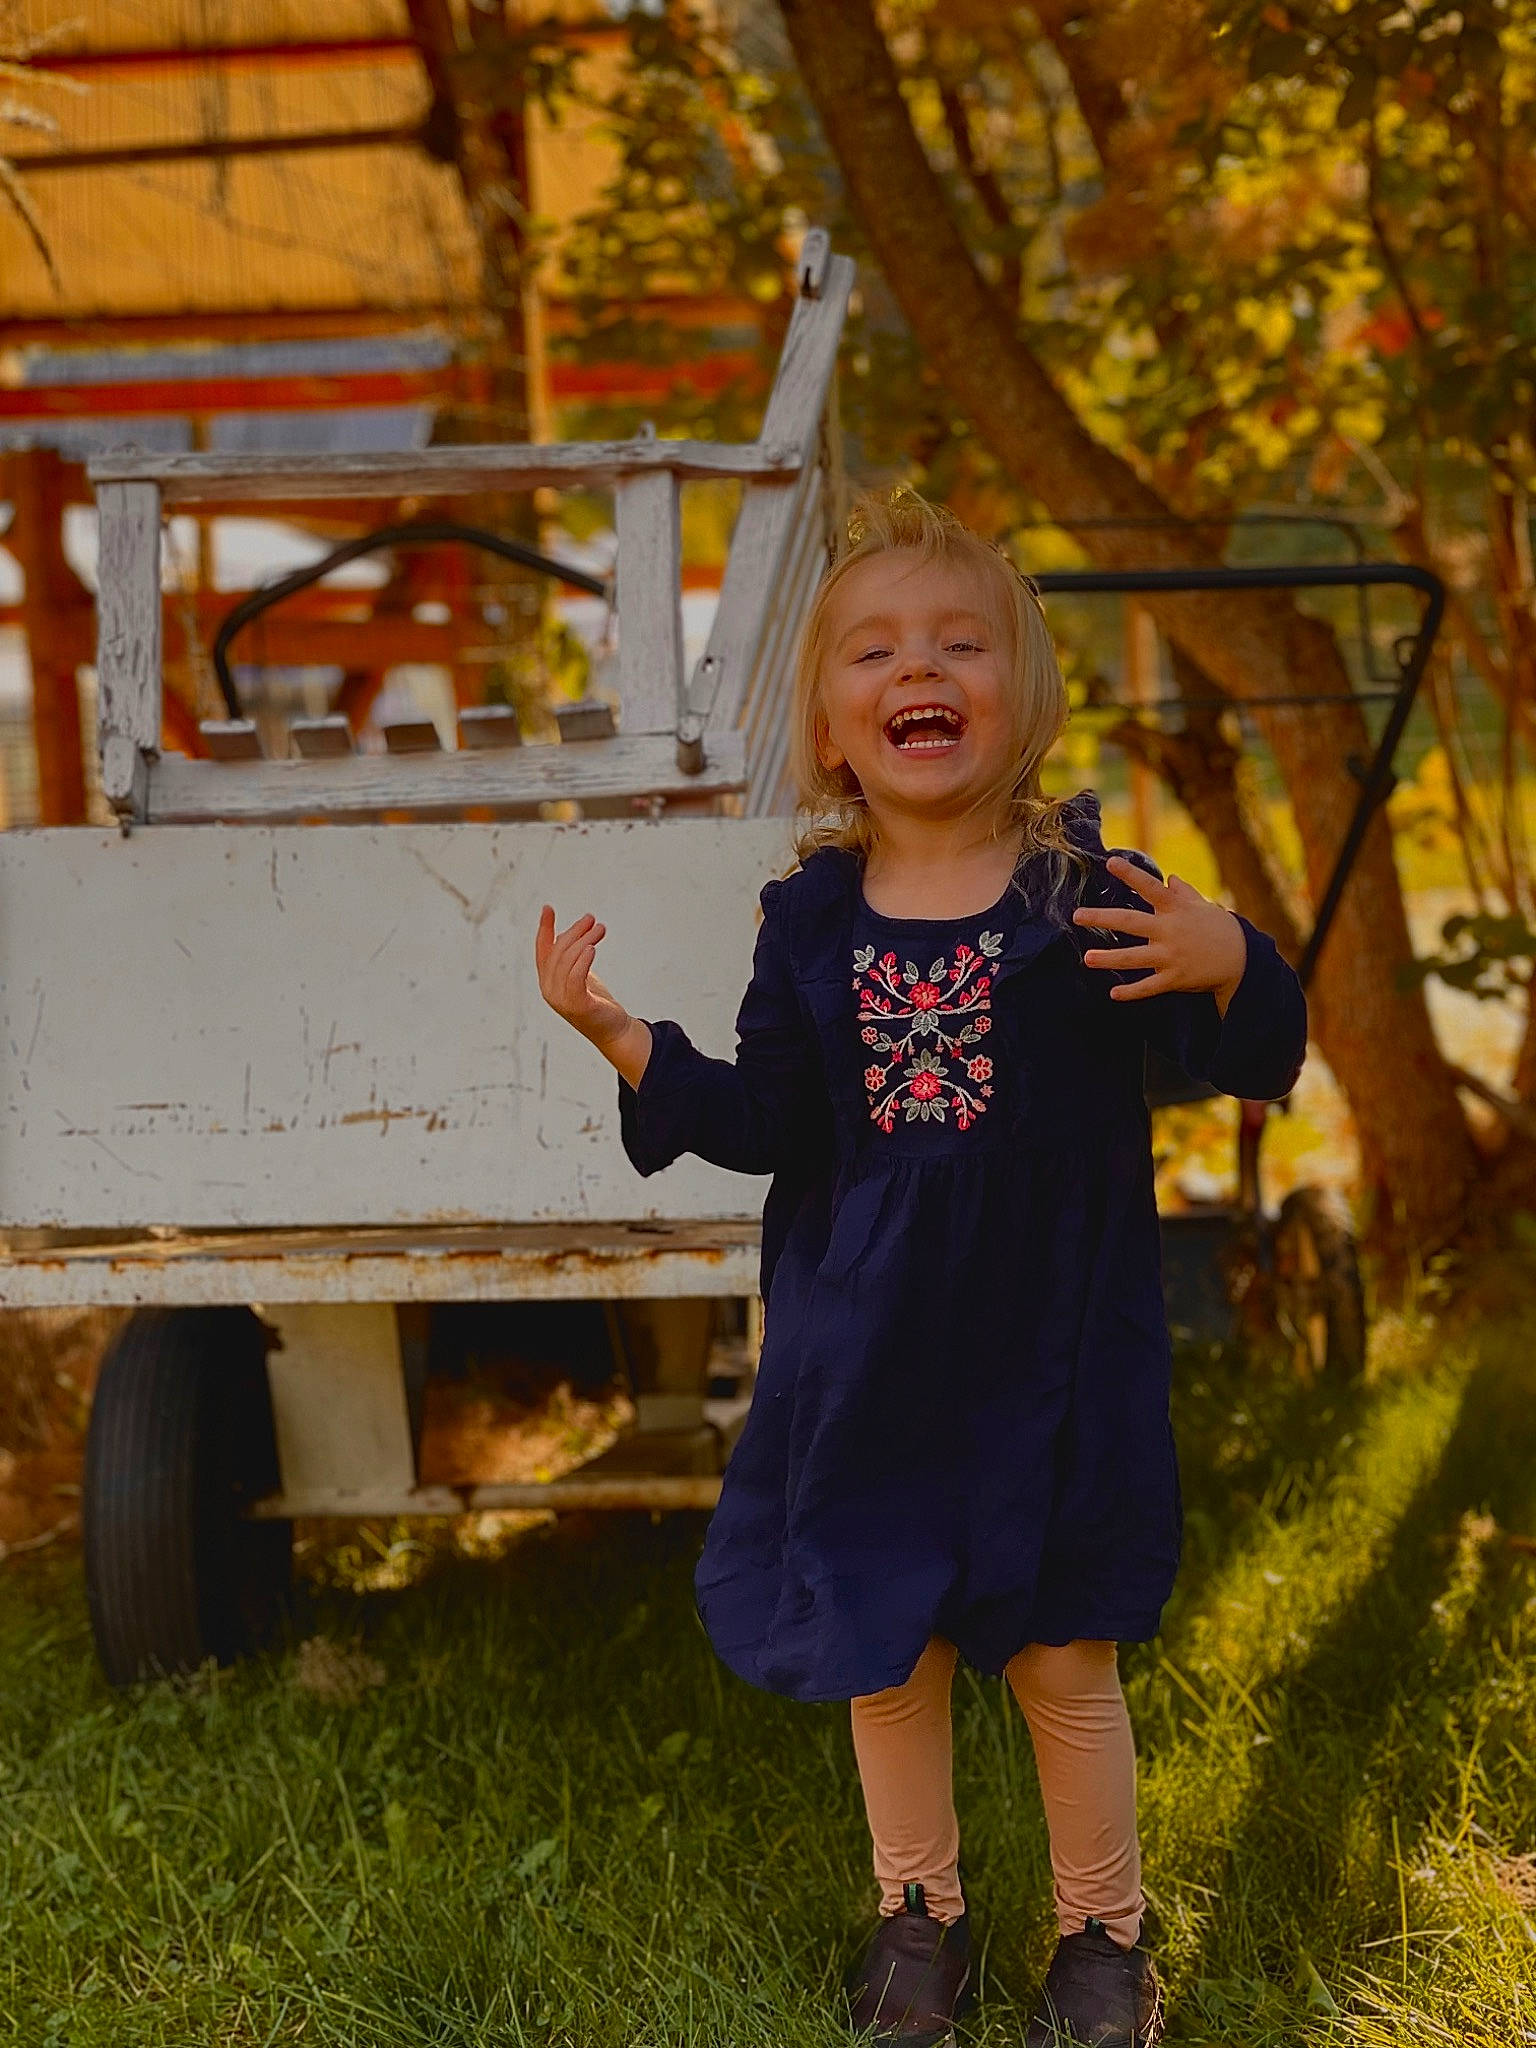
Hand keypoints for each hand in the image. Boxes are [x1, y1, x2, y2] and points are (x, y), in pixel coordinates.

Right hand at [535, 906, 652, 1084]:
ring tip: (600, 929)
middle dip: (575, 932)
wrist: (614, 1031)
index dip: (544, 929)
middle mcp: (549, 990)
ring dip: (584, 940)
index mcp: (548, 981)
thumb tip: (578, 936)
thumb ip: (574, 960)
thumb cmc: (598, 1003)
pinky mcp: (577, 1005)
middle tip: (592, 919)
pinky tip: (592, 948)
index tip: (548, 908)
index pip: (542, 950)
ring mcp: (561, 999)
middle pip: (558, 952)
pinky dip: (583, 960)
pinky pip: (575, 977)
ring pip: (568, 961)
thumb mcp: (582, 976)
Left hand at [1073, 857, 1246, 1012]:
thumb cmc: (1219, 928)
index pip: (1149, 887)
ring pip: (1134, 958)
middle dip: (1102, 918)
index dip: (1130, 874)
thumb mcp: (1203, 906)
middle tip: (1077, 916)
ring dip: (1110, 958)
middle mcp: (1170, 930)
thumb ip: (1183, 893)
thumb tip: (1170, 878)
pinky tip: (1114, 993)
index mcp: (1175, 909)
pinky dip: (1132, 992)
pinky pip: (1150, 986)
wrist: (1243, 960)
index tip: (1111, 862)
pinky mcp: (1176, 978)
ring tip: (1087, 958)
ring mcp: (1172, 956)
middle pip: (1131, 922)